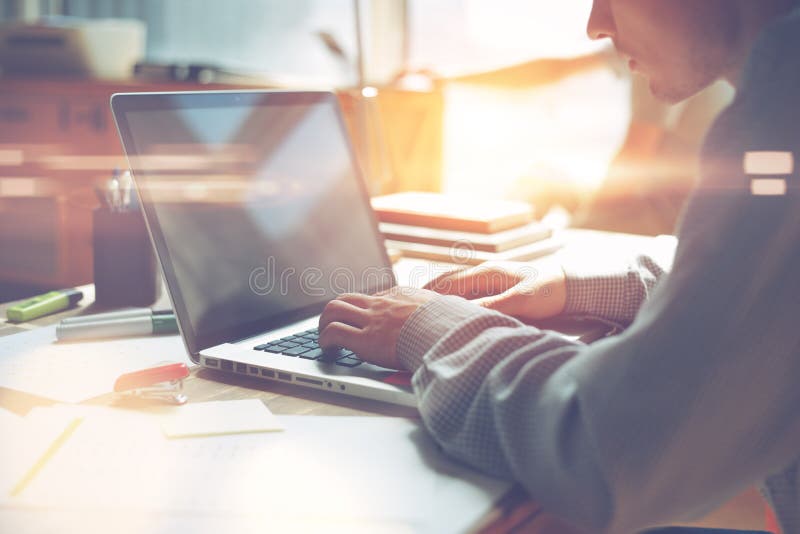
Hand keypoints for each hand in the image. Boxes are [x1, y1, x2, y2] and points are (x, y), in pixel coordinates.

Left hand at [318, 287, 438, 369]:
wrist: (447, 333)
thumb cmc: (450, 325)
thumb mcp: (445, 307)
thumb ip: (439, 308)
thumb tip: (454, 309)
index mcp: (400, 296)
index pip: (372, 298)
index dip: (362, 311)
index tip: (361, 322)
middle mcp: (381, 305)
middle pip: (345, 298)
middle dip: (334, 312)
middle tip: (332, 327)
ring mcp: (371, 320)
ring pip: (333, 310)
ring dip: (324, 324)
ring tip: (325, 339)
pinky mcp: (365, 340)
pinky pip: (334, 333)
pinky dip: (325, 341)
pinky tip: (327, 350)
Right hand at [423, 259, 565, 321]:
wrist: (571, 289)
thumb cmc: (548, 293)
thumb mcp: (519, 302)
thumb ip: (491, 306)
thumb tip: (464, 312)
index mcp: (487, 273)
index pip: (449, 282)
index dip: (429, 292)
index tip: (411, 302)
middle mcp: (486, 273)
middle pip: (449, 281)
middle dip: (429, 292)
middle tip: (409, 304)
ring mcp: (491, 280)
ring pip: (458, 287)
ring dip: (441, 295)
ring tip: (424, 308)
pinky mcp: (498, 289)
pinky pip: (469, 293)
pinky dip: (455, 299)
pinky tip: (451, 310)